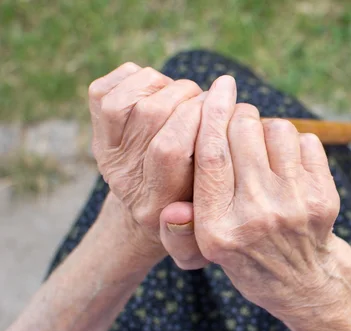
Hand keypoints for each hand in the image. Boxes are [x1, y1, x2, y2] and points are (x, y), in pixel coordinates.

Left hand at [88, 62, 207, 265]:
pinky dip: (134, 78)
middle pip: (151, 114)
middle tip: (210, 99)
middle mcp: (125, 180)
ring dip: (164, 86)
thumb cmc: (197, 201)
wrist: (152, 209)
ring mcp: (106, 156)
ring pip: (128, 100)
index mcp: (158, 203)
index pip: (169, 149)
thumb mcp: (216, 206)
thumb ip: (224, 178)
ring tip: (187, 96)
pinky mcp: (96, 134)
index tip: (225, 104)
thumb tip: (233, 128)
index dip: (200, 116)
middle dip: (187, 96)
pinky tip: (159, 88)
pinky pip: (105, 92)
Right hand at [186, 75, 350, 324]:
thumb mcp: (205, 251)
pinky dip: (295, 143)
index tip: (218, 87)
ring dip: (267, 129)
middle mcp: (257, 215)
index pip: (210, 153)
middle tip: (239, 122)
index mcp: (218, 228)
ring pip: (277, 130)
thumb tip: (170, 211)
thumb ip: (179, 230)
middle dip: (239, 115)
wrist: (302, 280)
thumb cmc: (246, 256)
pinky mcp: (323, 197)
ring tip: (264, 150)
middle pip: (243, 131)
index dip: (212, 112)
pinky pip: (307, 141)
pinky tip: (287, 164)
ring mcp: (294, 206)